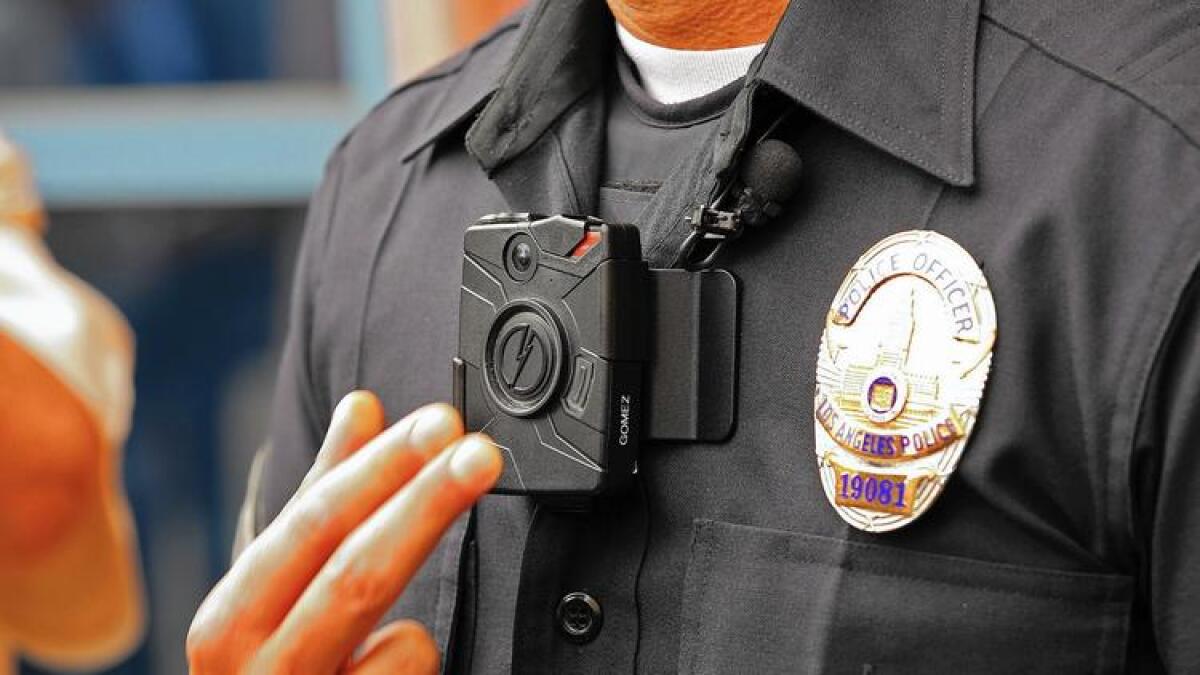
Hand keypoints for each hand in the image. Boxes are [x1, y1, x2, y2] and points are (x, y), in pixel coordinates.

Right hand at [187, 392, 501, 673]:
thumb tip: (361, 406)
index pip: (311, 525)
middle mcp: (252, 671)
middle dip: (425, 506)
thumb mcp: (278, 582)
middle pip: (358, 575)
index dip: (382, 469)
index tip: (441, 425)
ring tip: (386, 638)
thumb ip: (322, 497)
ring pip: (404, 644)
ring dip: (419, 629)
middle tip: (480, 455)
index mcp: (232, 617)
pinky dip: (415, 670)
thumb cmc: (270, 663)